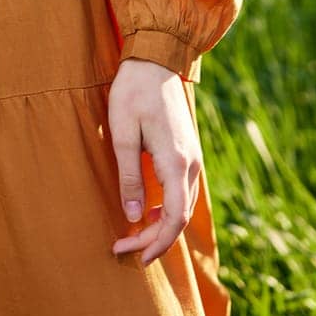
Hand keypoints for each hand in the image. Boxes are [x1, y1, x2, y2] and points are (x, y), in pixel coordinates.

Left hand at [107, 58, 200, 263]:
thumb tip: (133, 216)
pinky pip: (181, 189)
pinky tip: (145, 208)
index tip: (136, 257)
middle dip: (154, 239)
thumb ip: (129, 176)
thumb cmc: (134, 92)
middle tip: (123, 247)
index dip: (157, 243)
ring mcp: (193, 157)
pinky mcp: (187, 150)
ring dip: (160, 224)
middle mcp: (191, 164)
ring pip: (182, 204)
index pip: (174, 218)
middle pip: (179, 216)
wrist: (156, 58)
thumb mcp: (122, 133)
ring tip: (132, 234)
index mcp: (176, 162)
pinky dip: (166, 207)